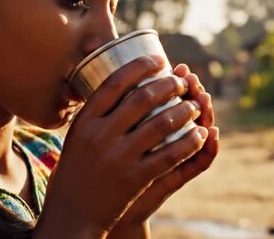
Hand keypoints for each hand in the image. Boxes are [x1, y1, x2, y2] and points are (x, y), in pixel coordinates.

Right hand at [35, 57, 209, 238]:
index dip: (140, 66)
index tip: (160, 59)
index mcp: (85, 121)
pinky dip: (189, 142)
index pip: (115, 82)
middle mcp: (99, 135)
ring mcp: (118, 157)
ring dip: (185, 111)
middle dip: (169, 84)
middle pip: (142, 98)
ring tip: (196, 106)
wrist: (71, 215)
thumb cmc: (76, 172)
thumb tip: (120, 83)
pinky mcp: (134, 179)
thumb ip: (96, 115)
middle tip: (183, 82)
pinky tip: (201, 135)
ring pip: (161, 124)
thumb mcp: (77, 138)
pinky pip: (169, 155)